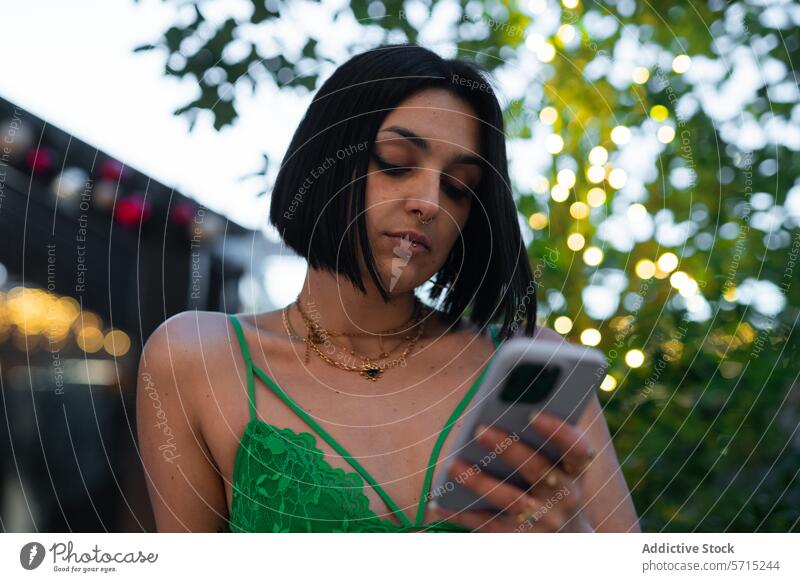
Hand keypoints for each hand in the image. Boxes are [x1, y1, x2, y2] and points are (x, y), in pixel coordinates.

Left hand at [429, 412, 595, 531]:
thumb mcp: (559, 466)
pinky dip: (460, 515)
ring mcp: (544, 520)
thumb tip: (502, 406)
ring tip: (451, 465)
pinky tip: (438, 503)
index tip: (532, 413)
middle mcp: (566, 496)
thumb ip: (540, 439)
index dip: (558, 431)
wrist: (566, 539)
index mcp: (575, 470)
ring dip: (478, 481)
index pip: (576, 448)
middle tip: (478, 429)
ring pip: (509, 498)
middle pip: (536, 469)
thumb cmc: (552, 484)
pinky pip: (487, 525)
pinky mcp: (521, 539)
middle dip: (507, 448)